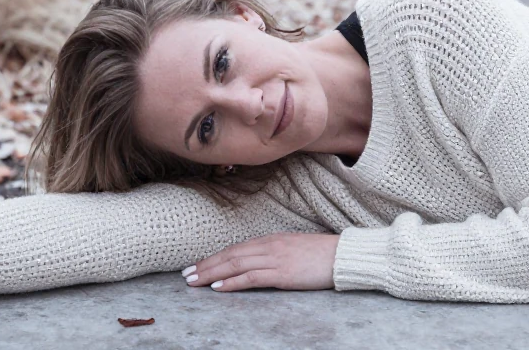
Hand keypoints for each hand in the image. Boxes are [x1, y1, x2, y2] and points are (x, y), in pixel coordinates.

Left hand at [183, 233, 339, 292]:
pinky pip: (250, 277)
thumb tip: (258, 262)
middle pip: (230, 255)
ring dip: (211, 273)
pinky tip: (217, 288)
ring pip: (235, 265)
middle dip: (206, 265)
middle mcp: (269, 246)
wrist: (342, 255)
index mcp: (271, 239)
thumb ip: (275, 253)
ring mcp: (275, 259)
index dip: (214, 257)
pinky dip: (231, 282)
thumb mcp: (294, 248)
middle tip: (186, 275)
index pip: (235, 248)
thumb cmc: (321, 254)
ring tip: (194, 281)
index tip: (197, 265)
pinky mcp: (282, 273)